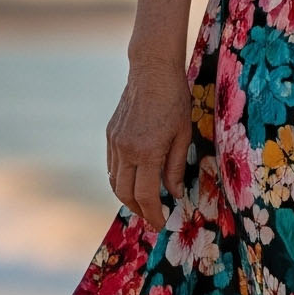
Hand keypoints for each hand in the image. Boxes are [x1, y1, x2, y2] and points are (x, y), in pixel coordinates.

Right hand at [105, 54, 192, 231]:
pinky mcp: (110, 135)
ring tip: (144, 203)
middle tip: (153, 217)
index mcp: (148, 152)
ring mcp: (115, 142)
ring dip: (127, 197)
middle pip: (125, 193)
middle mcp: (126, 150)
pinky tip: (134, 181)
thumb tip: (176, 194)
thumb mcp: (183, 136)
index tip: (161, 223)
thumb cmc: (175, 101)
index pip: (146, 195)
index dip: (153, 213)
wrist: (152, 72)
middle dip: (139, 210)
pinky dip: (121, 179)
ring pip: (115, 181)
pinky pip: (113, 165)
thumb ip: (176, 168)